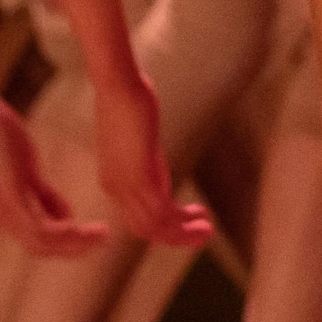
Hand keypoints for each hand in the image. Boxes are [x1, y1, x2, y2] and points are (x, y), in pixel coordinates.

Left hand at [0, 101, 107, 257]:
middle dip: (75, 248)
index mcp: (4, 216)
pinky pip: (40, 228)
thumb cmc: (2, 137)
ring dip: (76, 242)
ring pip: (43, 243)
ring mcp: (5, 209)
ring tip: (102, 235)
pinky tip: (83, 228)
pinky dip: (65, 233)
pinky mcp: (12, 196)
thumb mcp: (29, 172)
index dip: (67, 246)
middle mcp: (2, 220)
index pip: (38, 243)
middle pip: (41, 248)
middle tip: (104, 240)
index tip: (94, 237)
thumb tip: (68, 217)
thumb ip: (47, 197)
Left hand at [76, 56, 213, 246]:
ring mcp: (125, 186)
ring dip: (183, 235)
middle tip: (203, 232)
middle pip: (144, 229)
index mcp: (113, 178)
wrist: (118, 85)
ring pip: (155, 228)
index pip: (137, 215)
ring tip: (208, 232)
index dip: (165, 224)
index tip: (190, 218)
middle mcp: (115, 187)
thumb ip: (147, 157)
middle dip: (175, 235)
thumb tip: (155, 166)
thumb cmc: (127, 98)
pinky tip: (204, 221)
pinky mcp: (139, 180)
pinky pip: (162, 215)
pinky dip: (183, 225)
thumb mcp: (138, 136)